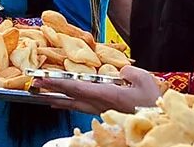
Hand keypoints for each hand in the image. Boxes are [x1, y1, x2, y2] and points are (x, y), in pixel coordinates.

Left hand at [33, 65, 161, 113]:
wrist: (158, 121)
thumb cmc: (152, 101)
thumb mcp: (143, 79)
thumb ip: (127, 71)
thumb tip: (119, 71)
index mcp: (107, 95)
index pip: (77, 88)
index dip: (58, 83)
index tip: (44, 79)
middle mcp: (100, 104)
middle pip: (71, 97)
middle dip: (52, 90)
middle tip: (34, 84)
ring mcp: (101, 110)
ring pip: (75, 104)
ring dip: (58, 98)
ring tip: (42, 95)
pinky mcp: (104, 112)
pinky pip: (81, 107)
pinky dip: (69, 103)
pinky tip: (61, 104)